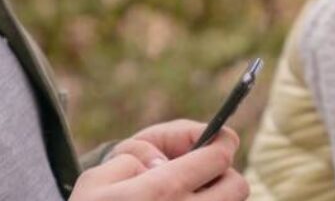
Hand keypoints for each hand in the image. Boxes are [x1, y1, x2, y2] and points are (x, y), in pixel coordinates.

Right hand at [70, 120, 248, 200]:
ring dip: (218, 198)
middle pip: (237, 185)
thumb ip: (132, 157)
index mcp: (163, 192)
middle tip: (202, 171)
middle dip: (224, 172)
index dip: (221, 141)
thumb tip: (161, 164)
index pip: (218, 156)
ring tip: (190, 195)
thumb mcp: (96, 179)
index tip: (217, 138)